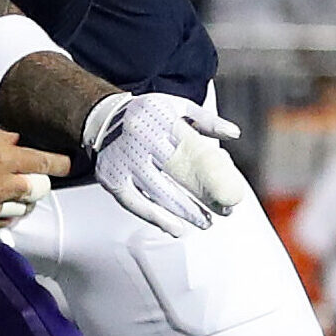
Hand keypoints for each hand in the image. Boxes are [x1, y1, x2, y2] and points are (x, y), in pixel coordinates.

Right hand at [0, 119, 71, 229]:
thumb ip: (1, 130)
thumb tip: (20, 130)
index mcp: (4, 158)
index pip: (46, 162)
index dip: (61, 163)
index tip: (67, 162)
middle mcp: (3, 185)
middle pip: (40, 188)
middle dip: (38, 180)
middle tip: (30, 172)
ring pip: (25, 208)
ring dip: (22, 199)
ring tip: (10, 188)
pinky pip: (4, 222)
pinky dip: (5, 213)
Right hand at [83, 92, 248, 236]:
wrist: (101, 117)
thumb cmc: (145, 115)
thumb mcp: (176, 107)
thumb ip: (206, 120)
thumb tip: (234, 133)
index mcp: (159, 121)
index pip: (193, 153)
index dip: (214, 177)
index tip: (231, 194)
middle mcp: (139, 140)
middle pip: (178, 176)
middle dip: (204, 199)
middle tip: (223, 212)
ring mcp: (123, 160)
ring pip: (159, 193)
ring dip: (185, 212)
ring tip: (204, 221)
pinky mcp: (111, 177)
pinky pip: (135, 202)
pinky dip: (156, 218)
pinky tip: (174, 228)